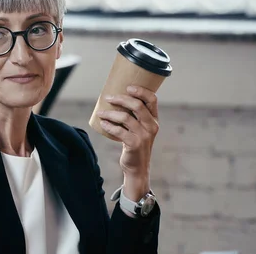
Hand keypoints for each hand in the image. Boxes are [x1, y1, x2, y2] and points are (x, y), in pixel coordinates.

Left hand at [97, 85, 158, 199]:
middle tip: (108, 97)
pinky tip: (102, 123)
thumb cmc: (135, 144)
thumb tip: (114, 98)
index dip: (141, 91)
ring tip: (100, 113)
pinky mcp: (134, 144)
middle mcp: (151, 126)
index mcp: (154, 120)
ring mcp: (144, 136)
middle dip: (120, 99)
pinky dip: (108, 125)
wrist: (137, 167)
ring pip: (125, 117)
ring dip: (110, 113)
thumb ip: (134, 116)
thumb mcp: (140, 129)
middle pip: (137, 105)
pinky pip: (119, 130)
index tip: (128, 87)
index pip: (152, 100)